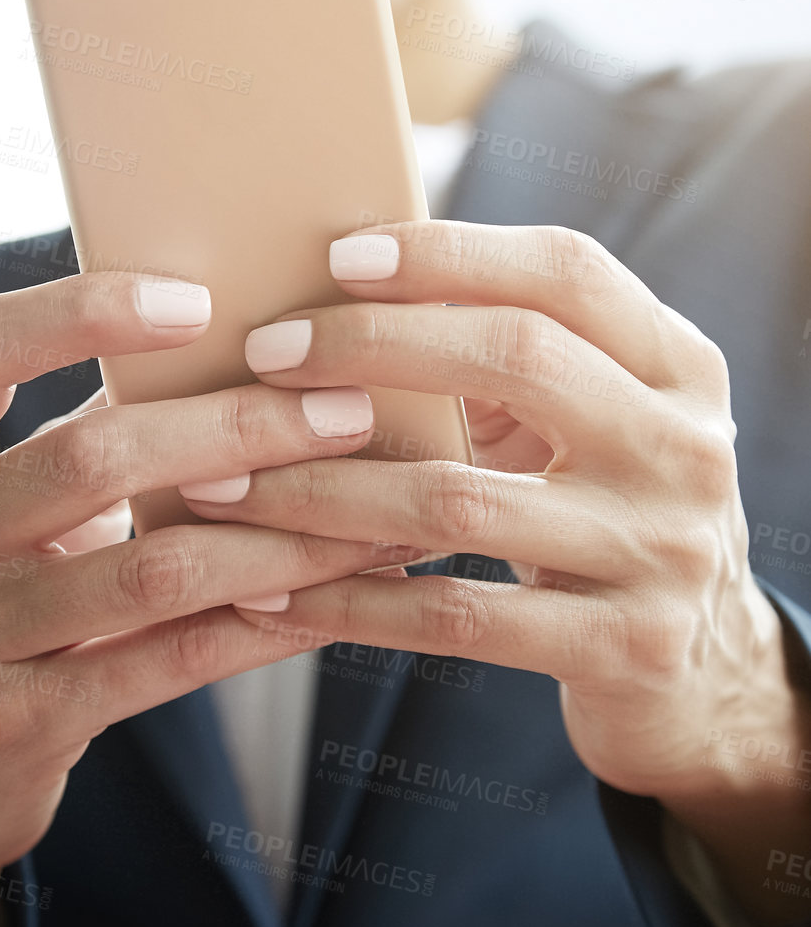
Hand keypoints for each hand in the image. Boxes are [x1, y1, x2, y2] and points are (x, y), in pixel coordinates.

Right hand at [0, 271, 417, 926]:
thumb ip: (83, 429)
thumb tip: (235, 341)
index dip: (80, 311)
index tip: (199, 299)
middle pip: (91, 459)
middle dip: (237, 428)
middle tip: (345, 409)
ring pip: (150, 570)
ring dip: (277, 533)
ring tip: (371, 508)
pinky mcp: (15, 725)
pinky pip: (168, 661)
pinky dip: (263, 624)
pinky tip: (334, 598)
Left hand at [181, 221, 810, 926]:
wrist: (704, 672)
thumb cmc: (601, 511)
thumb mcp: (593, 421)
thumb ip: (508, 357)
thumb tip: (339, 284)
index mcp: (679, 365)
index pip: (566, 272)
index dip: (450, 254)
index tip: (338, 254)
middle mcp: (686, 447)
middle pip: (518, 357)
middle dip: (370, 345)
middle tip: (263, 354)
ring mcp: (663, 552)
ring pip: (460, 499)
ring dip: (320, 488)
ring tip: (222, 483)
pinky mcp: (624, 649)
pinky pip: (455, 616)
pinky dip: (350, 602)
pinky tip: (271, 594)